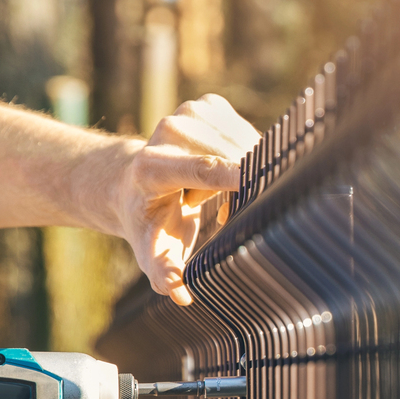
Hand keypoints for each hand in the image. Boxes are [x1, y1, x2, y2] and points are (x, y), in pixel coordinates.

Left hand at [114, 95, 262, 305]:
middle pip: (233, 158)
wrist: (134, 184)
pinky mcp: (208, 105)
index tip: (265, 181)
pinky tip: (221, 170)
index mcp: (153, 167)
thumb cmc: (152, 224)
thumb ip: (164, 273)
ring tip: (212, 191)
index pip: (203, 168)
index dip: (236, 174)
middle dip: (241, 187)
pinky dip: (243, 155)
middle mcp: (168, 130)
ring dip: (241, 171)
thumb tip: (180, 293)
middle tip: (219, 210)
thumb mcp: (154, 252)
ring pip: (245, 144)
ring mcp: (189, 112)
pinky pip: (247, 133)